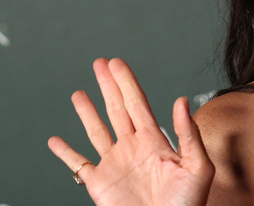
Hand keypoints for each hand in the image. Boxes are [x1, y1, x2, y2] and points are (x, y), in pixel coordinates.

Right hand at [48, 58, 214, 205]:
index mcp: (156, 141)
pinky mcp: (100, 184)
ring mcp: (115, 165)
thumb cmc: (188, 205)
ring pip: (96, 131)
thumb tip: (180, 100)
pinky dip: (65, 153)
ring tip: (79, 93)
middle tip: (100, 62)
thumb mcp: (198, 166)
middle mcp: (133, 148)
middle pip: (117, 109)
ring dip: (87, 112)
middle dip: (109, 86)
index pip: (138, 104)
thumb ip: (189, 134)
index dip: (127, 83)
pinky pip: (78, 165)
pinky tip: (55, 140)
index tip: (116, 63)